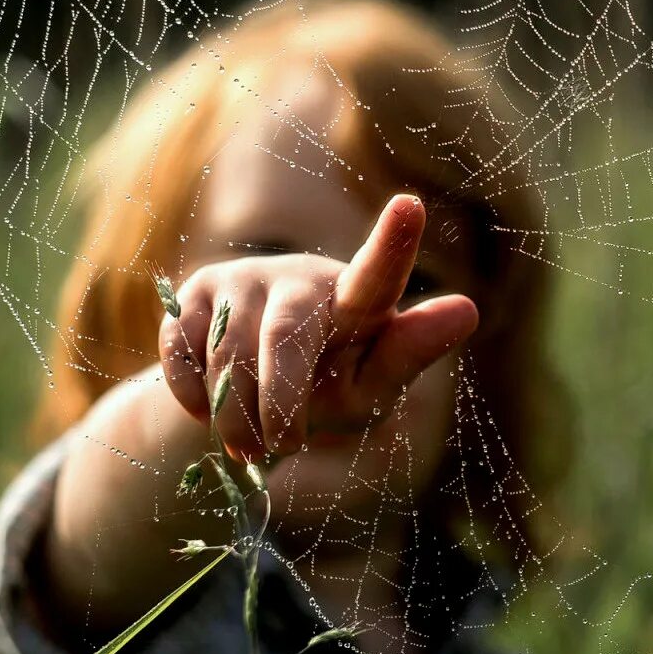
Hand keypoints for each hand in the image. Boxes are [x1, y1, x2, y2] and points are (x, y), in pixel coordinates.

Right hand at [158, 194, 477, 461]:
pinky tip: (210, 408)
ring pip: (227, 354)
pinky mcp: (194, 292)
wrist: (252, 401)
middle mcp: (301, 277)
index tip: (411, 207)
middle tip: (281, 447)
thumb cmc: (333, 386)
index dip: (393, 244)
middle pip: (286, 338)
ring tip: (250, 443)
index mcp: (358, 300)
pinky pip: (183, 353)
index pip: (377, 274)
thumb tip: (469, 309)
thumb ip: (407, 353)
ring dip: (235, 416)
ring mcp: (244, 277)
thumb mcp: (371, 387)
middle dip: (280, 403)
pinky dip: (195, 397)